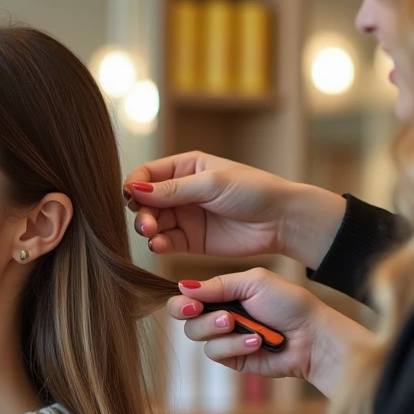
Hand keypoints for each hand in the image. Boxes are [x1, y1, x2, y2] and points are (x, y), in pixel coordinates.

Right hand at [124, 151, 345, 269]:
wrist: (281, 221)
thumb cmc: (253, 191)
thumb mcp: (212, 184)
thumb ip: (173, 189)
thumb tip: (134, 189)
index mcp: (186, 168)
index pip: (147, 174)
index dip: (135, 185)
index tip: (131, 197)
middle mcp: (180, 192)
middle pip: (145, 201)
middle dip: (141, 211)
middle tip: (146, 223)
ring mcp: (184, 217)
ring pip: (152, 223)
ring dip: (148, 229)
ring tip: (153, 234)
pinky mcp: (190, 241)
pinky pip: (166, 242)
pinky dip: (159, 244)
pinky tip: (161, 246)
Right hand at [172, 270, 371, 397]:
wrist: (313, 337)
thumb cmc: (289, 304)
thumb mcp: (254, 283)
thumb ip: (218, 284)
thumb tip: (182, 286)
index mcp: (224, 293)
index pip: (188, 296)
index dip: (182, 300)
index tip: (192, 303)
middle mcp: (220, 314)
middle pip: (185, 318)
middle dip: (195, 315)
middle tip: (208, 313)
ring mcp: (225, 338)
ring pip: (196, 336)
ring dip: (217, 329)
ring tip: (239, 325)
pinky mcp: (232, 358)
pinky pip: (215, 353)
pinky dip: (234, 346)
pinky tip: (256, 342)